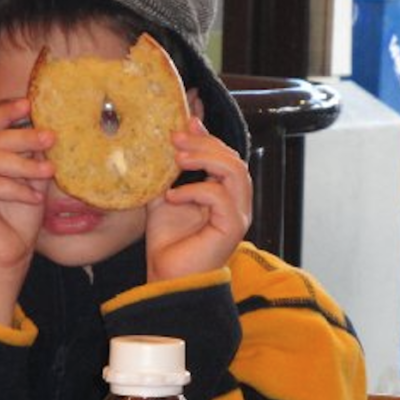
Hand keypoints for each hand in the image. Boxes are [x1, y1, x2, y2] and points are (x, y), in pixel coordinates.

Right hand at [0, 98, 54, 323]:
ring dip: (26, 166)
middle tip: (51, 138)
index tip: (30, 103)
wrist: (8, 257)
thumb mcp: (33, 182)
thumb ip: (32, 157)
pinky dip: (17, 190)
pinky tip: (33, 199)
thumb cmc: (19, 221)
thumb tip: (45, 131)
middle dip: (26, 136)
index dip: (8, 110)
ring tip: (49, 174)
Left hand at [145, 117, 251, 281]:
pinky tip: (172, 196)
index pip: (226, 155)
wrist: (166, 277)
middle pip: (233, 158)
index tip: (186, 122)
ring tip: (177, 159)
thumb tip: (162, 144)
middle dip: (204, 143)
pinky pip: (220, 196)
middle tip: (175, 138)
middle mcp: (236, 202)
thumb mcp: (162, 198)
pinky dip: (195, 190)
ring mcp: (238, 214)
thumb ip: (166, 173)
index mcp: (223, 193)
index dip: (208, 136)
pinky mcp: (233, 227)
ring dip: (205, 158)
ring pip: (235, 171)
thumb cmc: (167, 243)